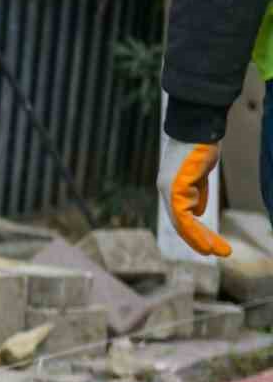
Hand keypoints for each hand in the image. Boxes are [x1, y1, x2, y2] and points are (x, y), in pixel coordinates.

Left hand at [158, 136, 230, 256]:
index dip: (193, 232)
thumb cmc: (200, 146)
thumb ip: (197, 192)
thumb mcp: (199, 173)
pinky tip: (206, 239)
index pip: (181, 216)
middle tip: (215, 253)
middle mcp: (167, 191)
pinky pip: (183, 215)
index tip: (208, 245)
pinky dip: (194, 230)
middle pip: (181, 223)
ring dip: (199, 239)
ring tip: (214, 251)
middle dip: (198, 240)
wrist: (197, 128)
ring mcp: (169, 190)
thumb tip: (197, 212)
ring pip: (182, 223)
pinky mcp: (175, 187)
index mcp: (172, 188)